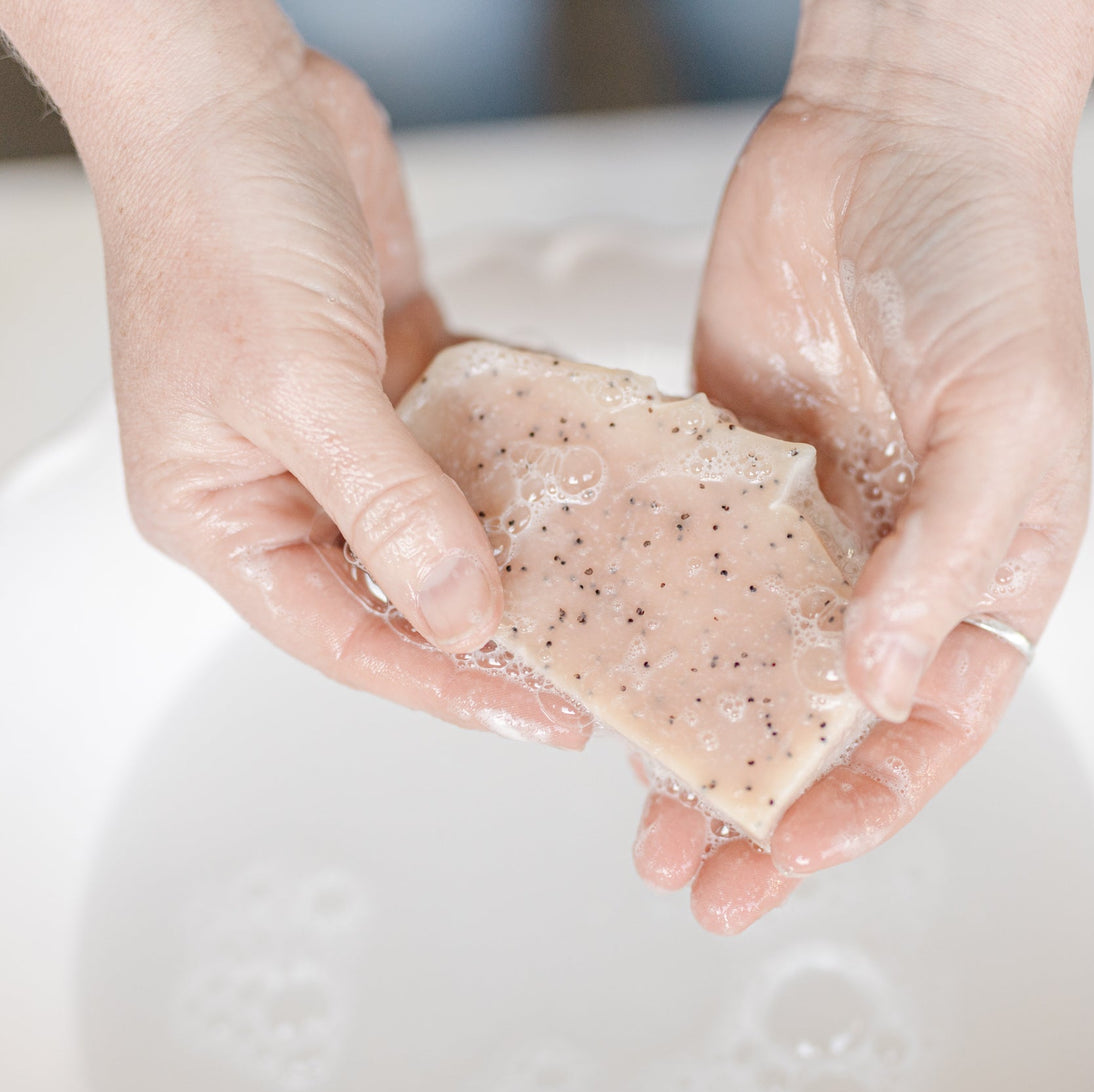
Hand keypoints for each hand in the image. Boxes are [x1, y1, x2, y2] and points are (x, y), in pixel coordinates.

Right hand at [29, 12, 587, 744]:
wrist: (232, 93)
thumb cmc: (215, 221)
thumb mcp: (299, 384)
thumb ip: (386, 503)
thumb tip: (456, 607)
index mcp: (226, 517)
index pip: (344, 638)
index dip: (442, 684)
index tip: (533, 714)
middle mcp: (287, 489)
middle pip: (397, 593)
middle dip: (486, 630)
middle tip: (582, 669)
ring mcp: (347, 437)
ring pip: (439, 524)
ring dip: (510, 549)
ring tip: (597, 592)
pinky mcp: (396, 383)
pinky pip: (467, 445)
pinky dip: (517, 459)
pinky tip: (577, 483)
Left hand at [632, 0, 1093, 930]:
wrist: (883, 145)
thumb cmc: (980, 261)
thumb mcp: (1003, 418)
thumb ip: (945, 557)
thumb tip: (880, 680)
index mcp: (973, 573)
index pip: (925, 728)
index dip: (863, 806)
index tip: (791, 854)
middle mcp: (881, 566)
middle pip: (820, 721)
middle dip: (762, 806)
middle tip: (694, 874)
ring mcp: (792, 528)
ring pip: (739, 665)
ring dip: (692, 738)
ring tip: (637, 809)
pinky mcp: (717, 480)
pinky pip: (677, 573)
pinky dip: (646, 629)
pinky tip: (605, 675)